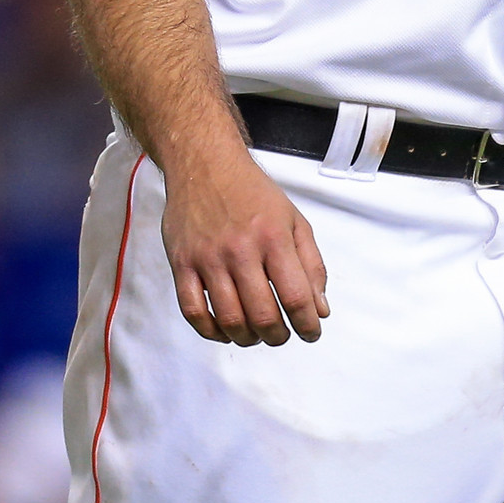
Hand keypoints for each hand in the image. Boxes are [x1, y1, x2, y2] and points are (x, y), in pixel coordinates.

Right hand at [160, 140, 328, 346]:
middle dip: (278, 336)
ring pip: (228, 319)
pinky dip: (210, 331)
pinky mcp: (182, 264)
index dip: (308, 324)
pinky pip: (193, 311)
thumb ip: (311, 265)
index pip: (296, 296)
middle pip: (262, 314)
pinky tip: (224, 331)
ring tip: (256, 335)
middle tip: (282, 336)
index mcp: (274, 237)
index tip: (312, 332)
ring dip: (247, 338)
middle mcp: (241, 250)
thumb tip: (321, 309)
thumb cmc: (253, 192)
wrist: (205, 164)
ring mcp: (208, 258)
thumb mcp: (294, 220)